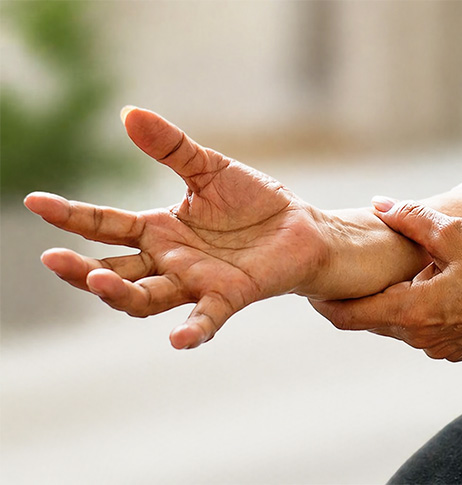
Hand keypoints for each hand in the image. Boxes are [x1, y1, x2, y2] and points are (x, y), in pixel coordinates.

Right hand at [25, 107, 331, 348]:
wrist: (299, 228)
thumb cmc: (253, 202)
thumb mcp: (209, 168)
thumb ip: (172, 147)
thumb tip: (128, 112)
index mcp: (159, 230)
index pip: (106, 226)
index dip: (72, 216)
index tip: (36, 202)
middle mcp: (170, 261)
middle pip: (116, 272)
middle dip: (83, 271)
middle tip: (54, 260)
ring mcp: (198, 281)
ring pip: (148, 298)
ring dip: (122, 295)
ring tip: (99, 281)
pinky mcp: (231, 294)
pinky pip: (208, 317)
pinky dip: (194, 329)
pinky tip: (178, 338)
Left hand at [311, 199, 461, 361]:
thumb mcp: (457, 233)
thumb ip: (412, 219)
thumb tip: (379, 204)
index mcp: (413, 311)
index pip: (348, 317)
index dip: (323, 303)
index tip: (308, 287)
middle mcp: (420, 337)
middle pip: (369, 320)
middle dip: (352, 298)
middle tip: (340, 272)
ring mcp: (439, 346)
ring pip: (395, 324)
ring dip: (385, 301)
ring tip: (380, 272)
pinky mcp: (456, 347)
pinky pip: (420, 330)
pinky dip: (411, 310)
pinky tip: (420, 284)